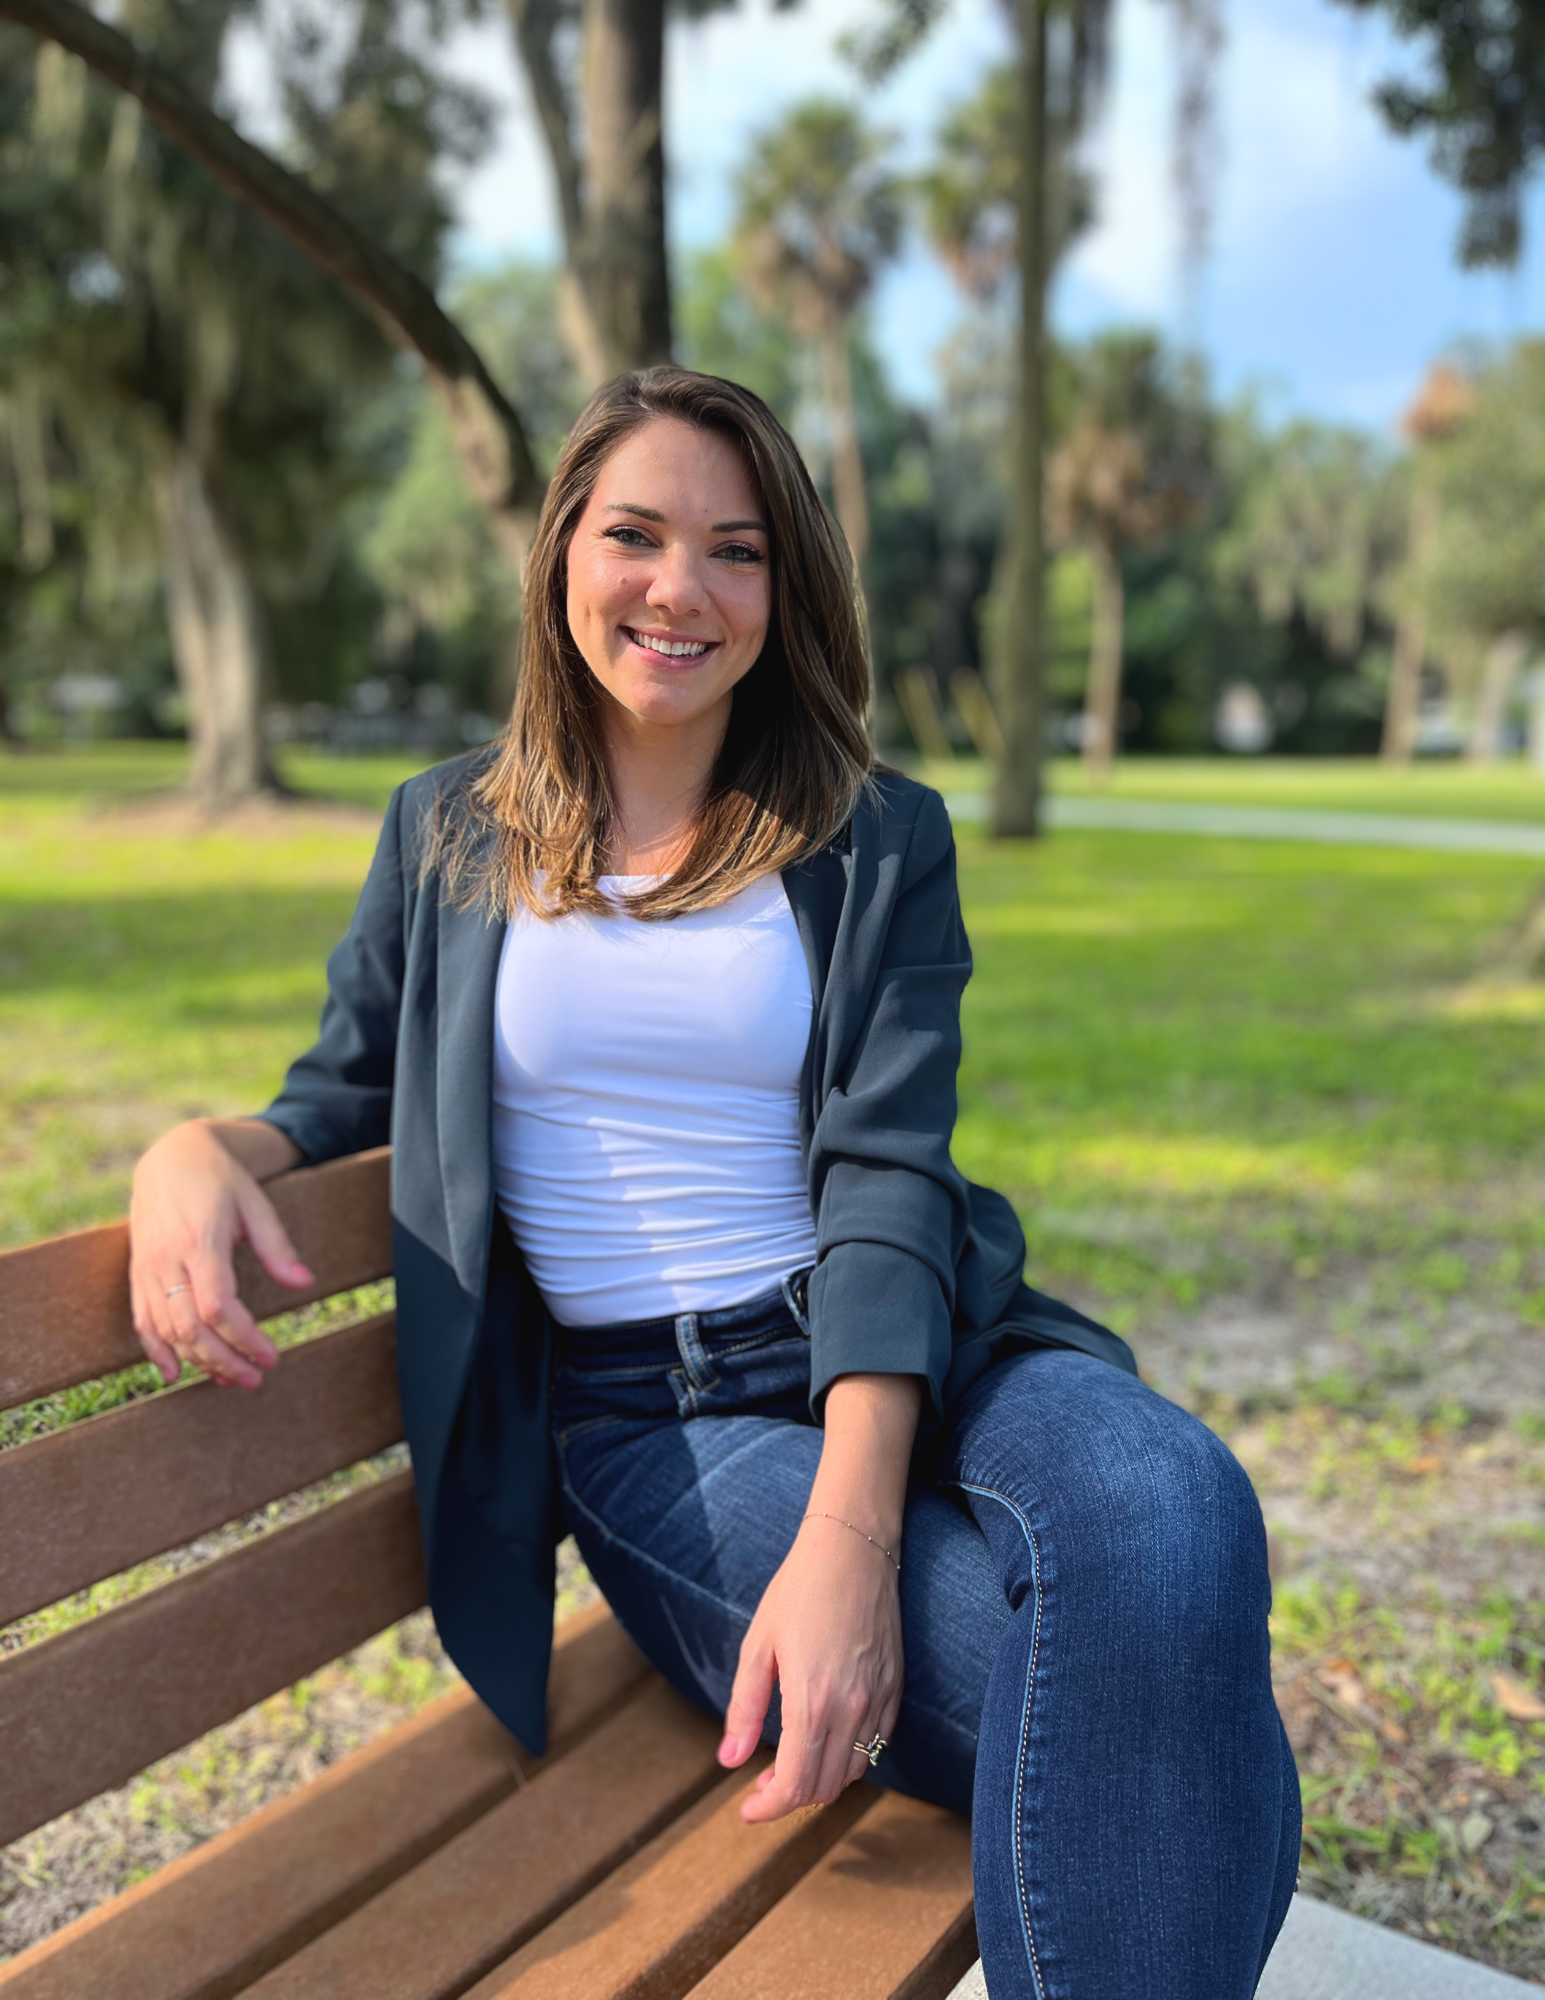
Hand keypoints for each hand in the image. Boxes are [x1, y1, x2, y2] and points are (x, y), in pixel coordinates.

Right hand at [129, 1120, 308, 1390]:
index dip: (245, 1339)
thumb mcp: (256, 1203)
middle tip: (255, 1379)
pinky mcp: (137, 1273)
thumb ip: (277, 1246)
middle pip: (191, 1327)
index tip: (271, 1357)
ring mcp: (147, 1268)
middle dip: (224, 1361)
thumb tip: (305, 1284)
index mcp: (201, 1240)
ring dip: (198, 1361)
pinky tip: (174, 1373)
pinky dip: (155, 1351)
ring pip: (166, 1330)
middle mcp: (167, 1259)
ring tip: (231, 1379)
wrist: (170, 1157)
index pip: (218, 1306)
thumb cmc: (220, 1179)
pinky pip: (141, 1320)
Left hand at [717, 1512, 902, 1824]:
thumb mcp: (758, 1646)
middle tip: (762, 1784)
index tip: (747, 1810)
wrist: (851, 1549)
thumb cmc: (798, 1591)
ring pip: (852, 1772)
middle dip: (789, 1798)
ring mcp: (879, 1700)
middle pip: (823, 1788)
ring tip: (791, 1763)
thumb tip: (729, 1761)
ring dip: (819, 1781)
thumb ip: (745, 1709)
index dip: (768, 1809)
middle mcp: (851, 1709)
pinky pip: (876, 1745)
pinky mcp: (895, 1688)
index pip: (795, 1786)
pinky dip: (851, 1759)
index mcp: (812, 1702)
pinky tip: (826, 1739)